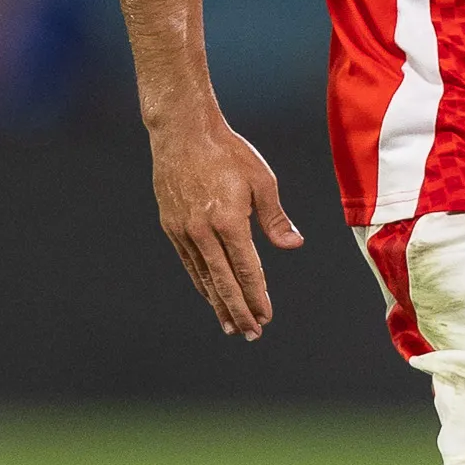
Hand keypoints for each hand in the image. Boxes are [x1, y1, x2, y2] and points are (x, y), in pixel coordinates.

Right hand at [149, 114, 304, 337]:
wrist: (182, 131)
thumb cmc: (227, 151)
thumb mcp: (261, 181)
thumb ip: (275, 219)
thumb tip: (293, 245)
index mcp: (228, 220)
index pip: (247, 269)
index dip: (257, 296)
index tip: (266, 316)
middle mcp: (203, 231)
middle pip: (224, 281)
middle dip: (238, 311)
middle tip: (250, 333)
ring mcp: (184, 230)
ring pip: (204, 276)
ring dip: (218, 303)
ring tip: (229, 326)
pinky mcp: (172, 225)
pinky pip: (189, 262)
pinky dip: (202, 282)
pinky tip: (210, 295)